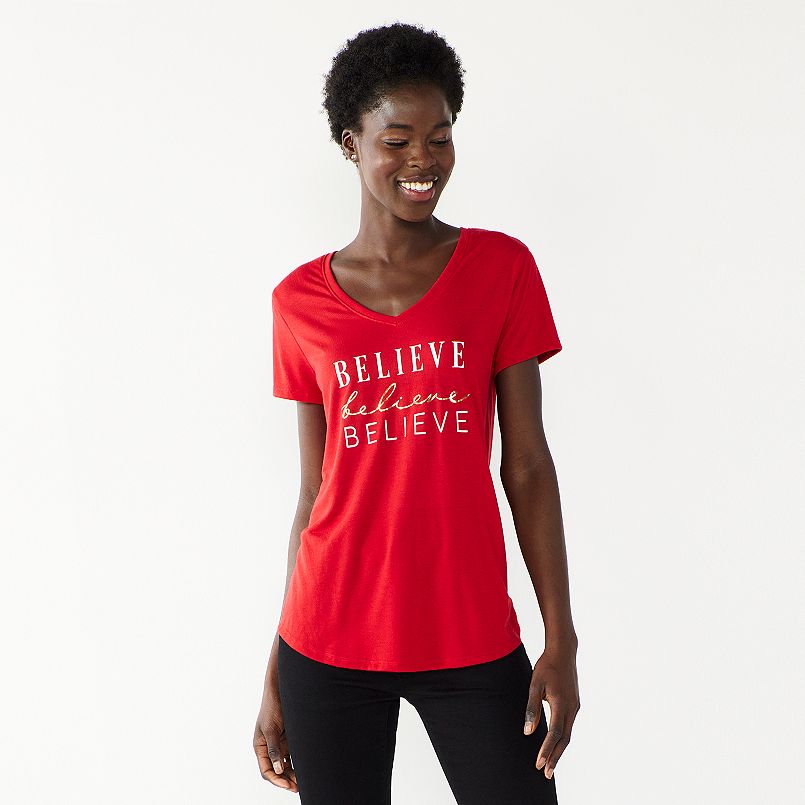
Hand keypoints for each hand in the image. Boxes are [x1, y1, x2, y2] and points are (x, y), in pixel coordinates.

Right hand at [253, 681, 298, 793]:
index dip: (276, 780)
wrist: (281, 690)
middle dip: (286, 780)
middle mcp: (269, 748)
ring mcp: (279, 744)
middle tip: (298, 787)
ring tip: (303, 782)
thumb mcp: (270, 729)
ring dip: (292, 773)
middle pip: (277, 770)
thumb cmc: (272, 707)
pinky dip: (297, 763)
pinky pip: (293, 755)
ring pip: (285, 765)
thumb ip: (274, 749)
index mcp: (260, 747)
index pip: (266, 770)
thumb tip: (278, 770)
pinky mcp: (289, 739)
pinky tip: (305, 769)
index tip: (288, 785)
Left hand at [523, 643, 579, 779]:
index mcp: (561, 704)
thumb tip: (527, 732)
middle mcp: (572, 709)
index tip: (539, 764)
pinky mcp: (575, 704)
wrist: (563, 651)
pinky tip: (555, 744)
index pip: (555, 734)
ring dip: (559, 750)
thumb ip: (532, 709)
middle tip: (546, 774)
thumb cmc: (546, 667)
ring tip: (550, 764)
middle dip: (555, 757)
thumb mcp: (535, 685)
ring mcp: (575, 707)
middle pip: (564, 740)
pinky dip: (562, 739)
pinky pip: (568, 726)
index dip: (547, 750)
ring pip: (568, 735)